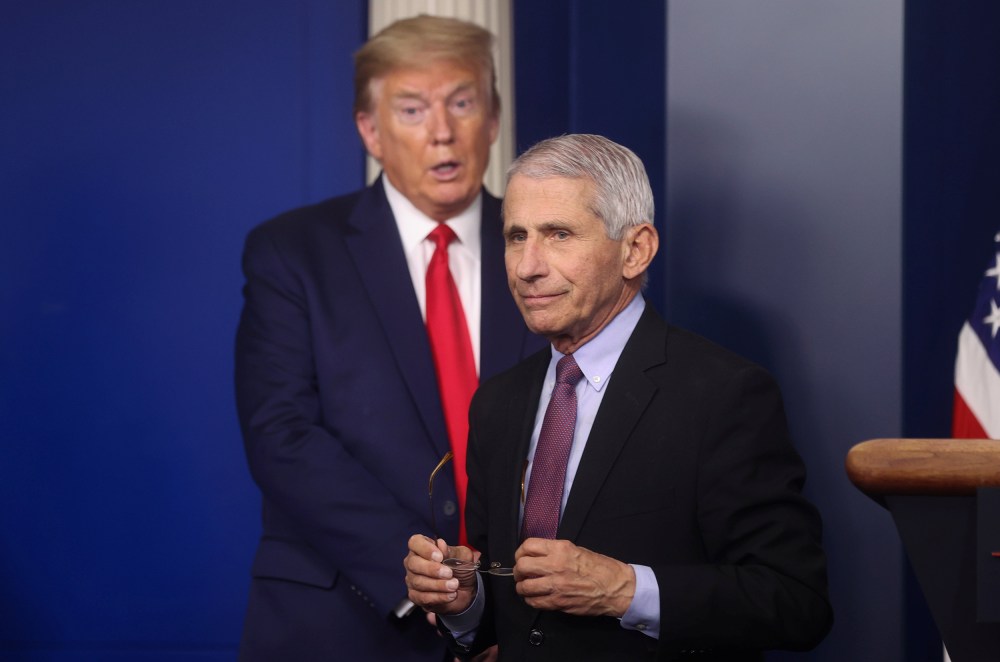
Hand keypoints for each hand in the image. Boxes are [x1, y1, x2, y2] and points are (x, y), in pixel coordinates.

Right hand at [404, 535, 477, 614]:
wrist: (465, 590)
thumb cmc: (460, 568)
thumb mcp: (462, 556)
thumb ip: (451, 551)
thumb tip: (441, 544)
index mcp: (423, 547)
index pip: (415, 542)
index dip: (425, 549)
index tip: (439, 557)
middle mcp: (413, 562)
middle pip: (413, 563)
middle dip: (432, 569)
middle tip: (449, 573)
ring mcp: (412, 579)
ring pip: (418, 582)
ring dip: (438, 585)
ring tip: (454, 585)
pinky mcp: (415, 596)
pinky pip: (422, 597)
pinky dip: (438, 597)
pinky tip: (450, 595)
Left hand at [513, 538, 634, 617]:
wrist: (615, 587)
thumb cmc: (599, 567)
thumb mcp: (576, 550)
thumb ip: (555, 552)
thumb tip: (537, 556)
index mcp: (560, 549)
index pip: (528, 546)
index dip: (520, 553)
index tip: (521, 557)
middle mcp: (555, 565)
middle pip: (522, 566)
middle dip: (518, 571)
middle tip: (522, 574)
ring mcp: (556, 585)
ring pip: (524, 587)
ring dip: (522, 587)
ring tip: (527, 587)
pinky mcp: (558, 602)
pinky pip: (534, 602)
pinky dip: (531, 600)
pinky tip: (535, 597)